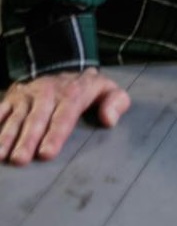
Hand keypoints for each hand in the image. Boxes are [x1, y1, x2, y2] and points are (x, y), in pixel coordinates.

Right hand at [0, 69, 130, 164]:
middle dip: (27, 140)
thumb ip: (116, 103)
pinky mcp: (13, 97)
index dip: (55, 135)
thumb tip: (109, 120)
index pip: (64, 116)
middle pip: (36, 119)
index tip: (46, 153)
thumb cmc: (88, 88)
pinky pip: (0, 110)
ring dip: (6, 136)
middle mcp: (48, 93)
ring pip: (16, 117)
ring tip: (0, 155)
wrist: (64, 65)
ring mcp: (28, 95)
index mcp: (73, 94)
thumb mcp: (109, 89)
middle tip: (20, 160)